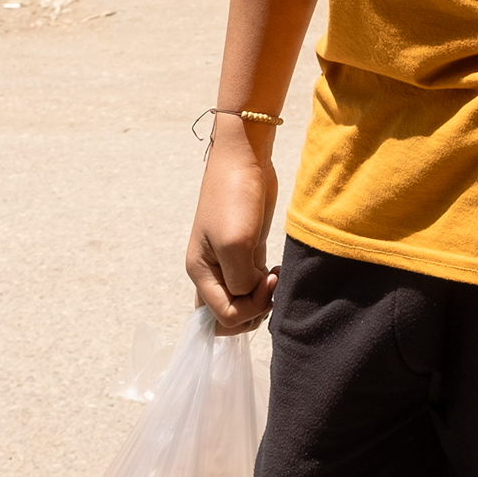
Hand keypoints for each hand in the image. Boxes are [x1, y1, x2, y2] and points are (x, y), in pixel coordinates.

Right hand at [185, 129, 279, 335]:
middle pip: (228, 316)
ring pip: (242, 302)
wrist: (244, 159)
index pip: (221, 317)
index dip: (249, 309)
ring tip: (276, 279)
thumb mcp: (235, 244)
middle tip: (272, 288)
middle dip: (253, 311)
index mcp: (200, 272)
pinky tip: (276, 272)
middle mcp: (211, 272)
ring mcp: (228, 262)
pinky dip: (266, 286)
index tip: (267, 282)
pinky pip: (252, 284)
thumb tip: (251, 294)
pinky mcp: (246, 251)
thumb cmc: (234, 198)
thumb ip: (240, 280)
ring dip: (262, 300)